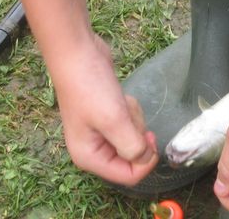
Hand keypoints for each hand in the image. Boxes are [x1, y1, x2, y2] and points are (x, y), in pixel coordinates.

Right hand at [52, 33, 158, 185]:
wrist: (77, 52)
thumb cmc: (90, 87)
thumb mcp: (114, 120)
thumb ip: (132, 146)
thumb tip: (145, 157)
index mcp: (89, 158)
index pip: (128, 176)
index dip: (145, 161)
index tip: (151, 136)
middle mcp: (93, 149)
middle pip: (131, 156)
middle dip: (136, 132)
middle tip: (126, 112)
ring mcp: (99, 131)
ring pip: (133, 136)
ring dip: (133, 118)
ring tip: (120, 101)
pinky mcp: (107, 115)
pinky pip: (128, 121)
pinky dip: (129, 109)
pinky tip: (119, 95)